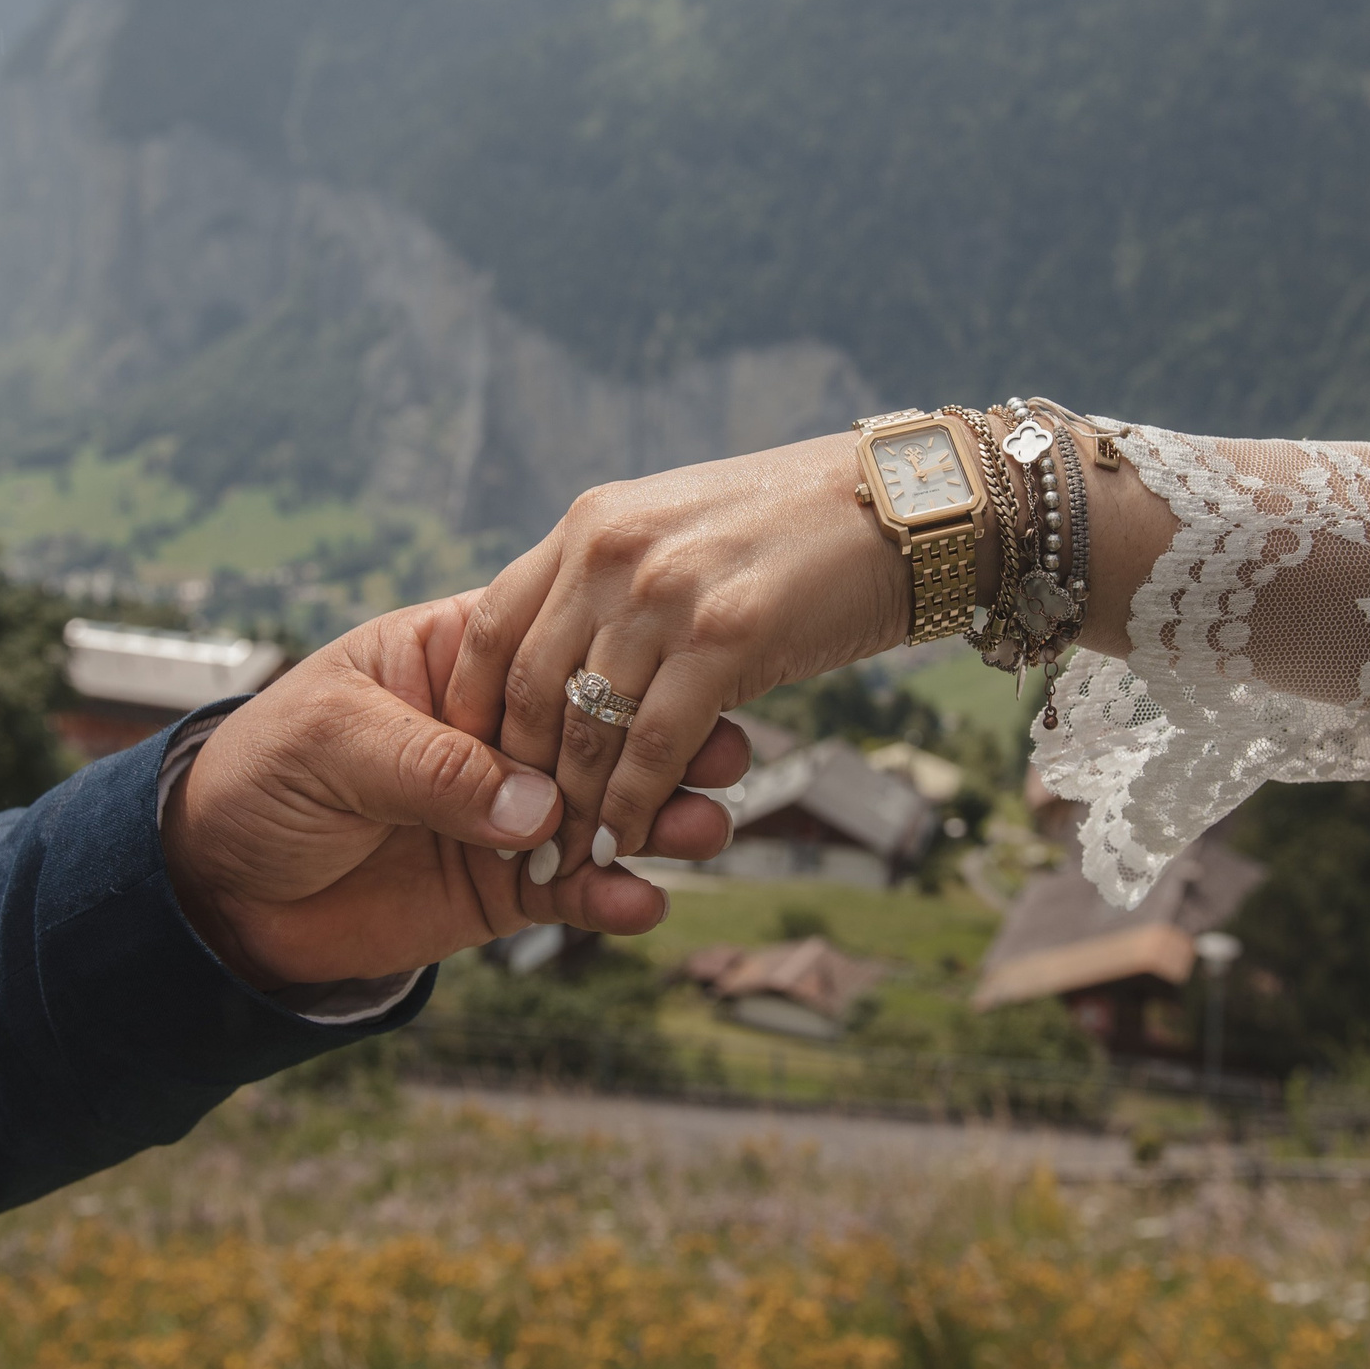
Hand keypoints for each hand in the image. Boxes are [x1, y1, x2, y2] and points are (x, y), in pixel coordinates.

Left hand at [161, 590, 749, 989]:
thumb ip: (432, 767)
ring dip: (661, 821)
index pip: (553, 648)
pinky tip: (644, 904)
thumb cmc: (262, 777)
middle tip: (724, 758)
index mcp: (458, 657)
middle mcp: (500, 729)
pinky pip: (575, 889)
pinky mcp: (507, 886)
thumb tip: (536, 803)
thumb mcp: (333, 744)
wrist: (217, 890)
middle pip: (602, 727)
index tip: (677, 679)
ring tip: (703, 833)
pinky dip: (613, 899)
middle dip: (665, 742)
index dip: (613, 666)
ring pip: (608, 809)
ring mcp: (509, 809)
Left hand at [440, 433, 916, 878]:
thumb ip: (616, 583)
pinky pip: (655, 746)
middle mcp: (611, 553)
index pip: (492, 627)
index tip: (467, 771)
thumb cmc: (796, 529)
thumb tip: (572, 662)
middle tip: (509, 839)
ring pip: (590, 727)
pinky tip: (622, 847)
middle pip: (531, 688)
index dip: (470, 710)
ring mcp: (666, 595)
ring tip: (561, 861)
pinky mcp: (726, 639)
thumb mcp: (678, 530)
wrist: (901, 507)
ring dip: (572, 810)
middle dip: (514, 777)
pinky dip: (631, 808)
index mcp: (591, 525)